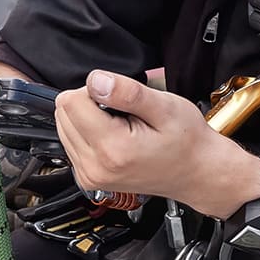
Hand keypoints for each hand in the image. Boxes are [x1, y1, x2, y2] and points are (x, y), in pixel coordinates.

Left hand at [54, 71, 259, 218]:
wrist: (196, 172)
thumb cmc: (186, 141)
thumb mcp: (165, 106)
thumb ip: (128, 93)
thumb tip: (95, 80)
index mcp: (111, 148)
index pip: (71, 101)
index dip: (96, 89)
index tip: (122, 99)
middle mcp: (94, 167)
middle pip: (64, 113)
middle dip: (90, 103)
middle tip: (125, 113)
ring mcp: (89, 176)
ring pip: (64, 127)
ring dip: (89, 118)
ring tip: (122, 126)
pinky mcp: (88, 178)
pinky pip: (72, 142)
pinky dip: (90, 133)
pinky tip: (116, 137)